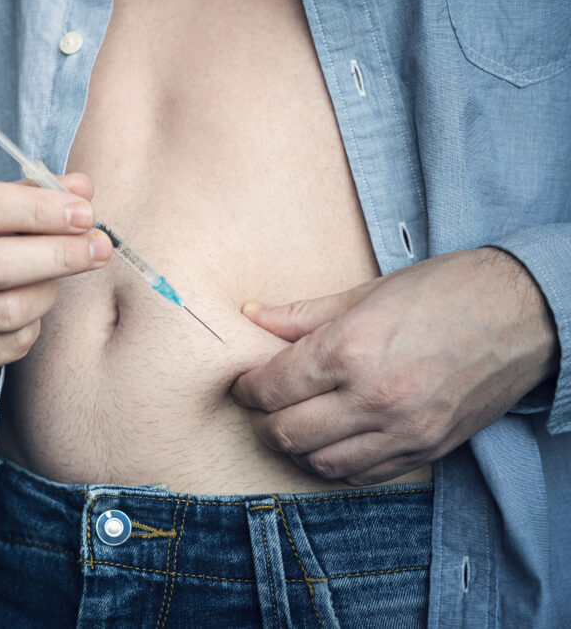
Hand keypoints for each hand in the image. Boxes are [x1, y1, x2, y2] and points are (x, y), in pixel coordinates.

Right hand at [0, 174, 111, 376]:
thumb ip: (34, 192)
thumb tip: (81, 191)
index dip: (38, 210)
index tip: (84, 212)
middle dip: (57, 255)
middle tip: (99, 247)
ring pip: (7, 310)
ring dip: (48, 291)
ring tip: (57, 276)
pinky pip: (10, 344)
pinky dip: (35, 324)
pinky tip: (33, 305)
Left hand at [229, 248, 558, 485]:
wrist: (523, 315)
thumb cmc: (444, 293)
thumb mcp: (365, 292)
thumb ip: (302, 315)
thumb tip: (252, 316)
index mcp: (351, 349)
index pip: (272, 387)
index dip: (247, 387)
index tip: (246, 382)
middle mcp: (373, 397)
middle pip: (286, 432)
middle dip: (262, 421)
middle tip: (261, 406)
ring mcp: (403, 430)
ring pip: (320, 463)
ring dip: (295, 449)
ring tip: (292, 424)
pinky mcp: (426, 449)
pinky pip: (363, 476)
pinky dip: (336, 465)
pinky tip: (330, 442)